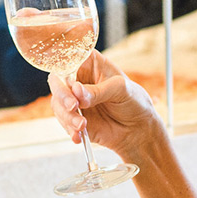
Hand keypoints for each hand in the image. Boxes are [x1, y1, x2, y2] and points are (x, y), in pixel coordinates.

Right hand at [48, 52, 164, 166]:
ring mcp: (74, 100)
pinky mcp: (73, 119)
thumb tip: (76, 91)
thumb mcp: (122, 90)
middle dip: (62, 96)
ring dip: (67, 117)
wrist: (138, 130)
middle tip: (73, 106)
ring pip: (58, 105)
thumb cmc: (134, 101)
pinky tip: (78, 136)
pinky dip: (69, 130)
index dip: (65, 71)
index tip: (70, 83)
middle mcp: (78, 80)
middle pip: (58, 83)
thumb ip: (98, 90)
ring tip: (82, 125)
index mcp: (89, 64)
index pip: (68, 60)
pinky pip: (64, 123)